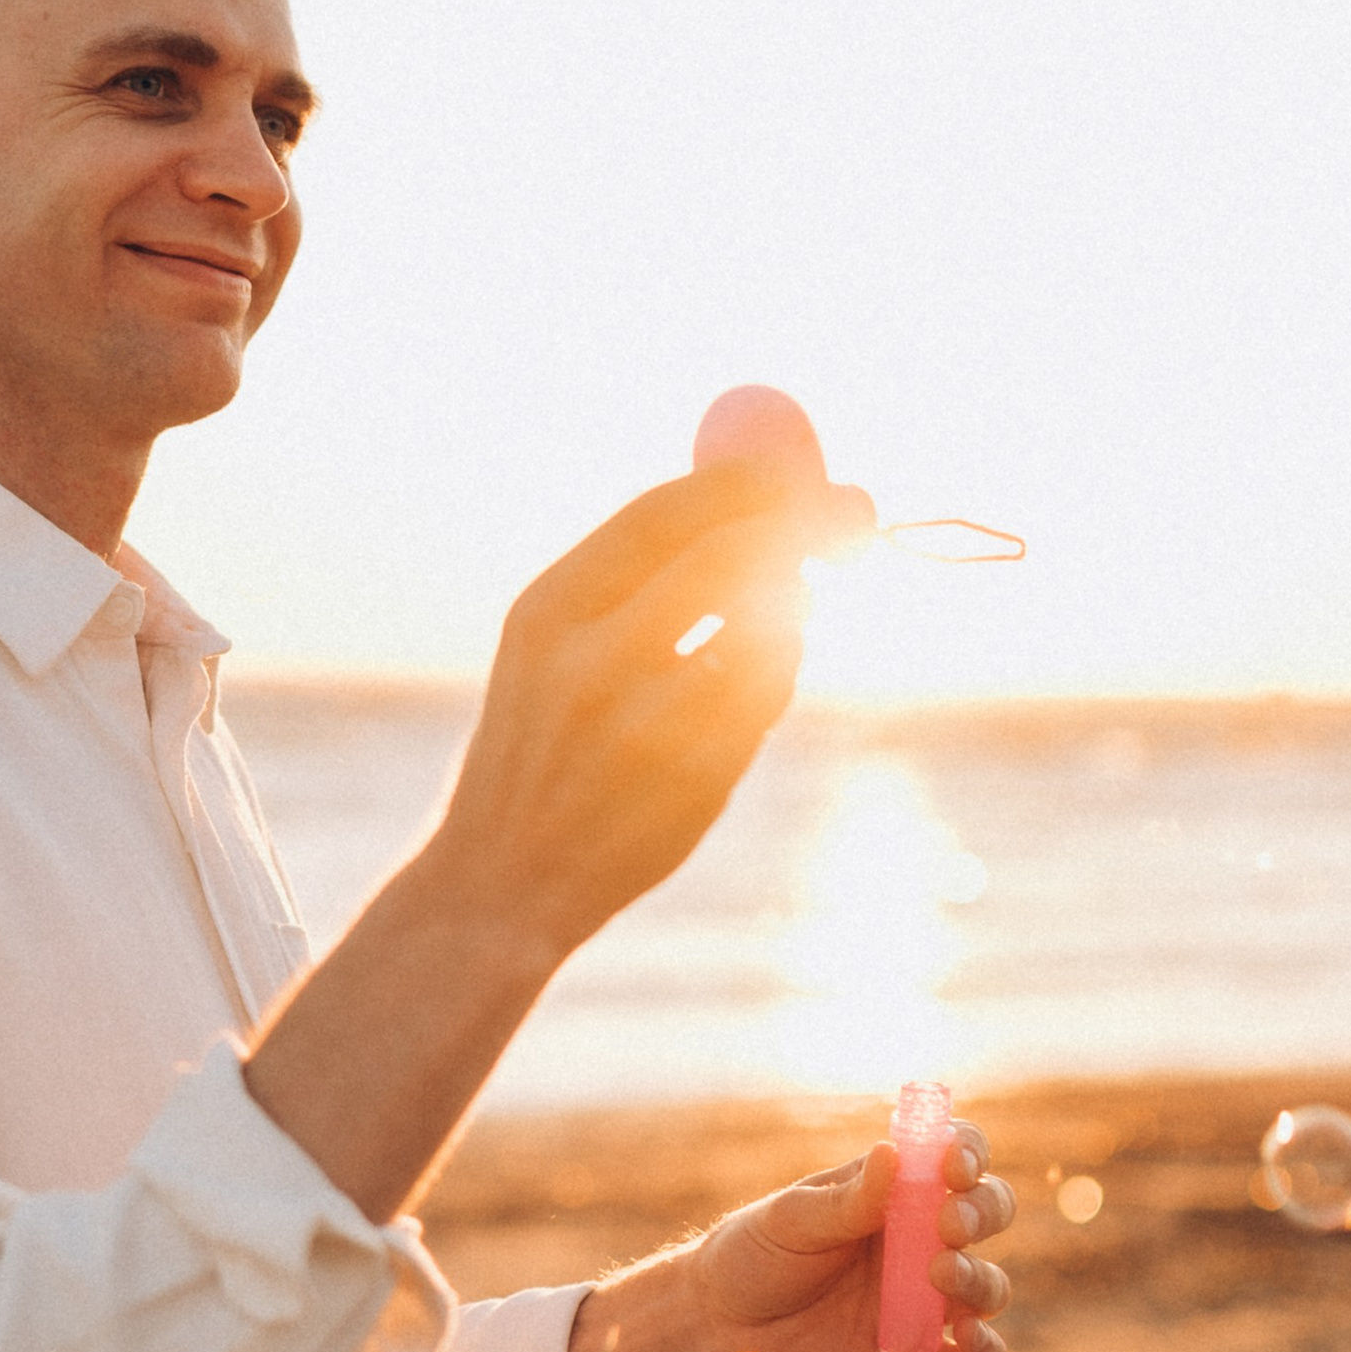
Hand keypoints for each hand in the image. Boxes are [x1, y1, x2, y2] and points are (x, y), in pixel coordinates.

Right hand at [423, 457, 876, 968]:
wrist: (499, 880)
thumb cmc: (540, 749)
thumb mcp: (548, 649)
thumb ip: (631, 577)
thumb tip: (751, 493)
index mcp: (548, 611)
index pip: (663, 514)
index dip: (745, 483)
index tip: (797, 471)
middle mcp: (592, 660)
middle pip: (731, 555)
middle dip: (805, 525)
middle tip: (851, 514)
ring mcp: (647, 724)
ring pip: (767, 625)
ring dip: (796, 605)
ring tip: (788, 610)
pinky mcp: (694, 778)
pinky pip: (767, 695)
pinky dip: (777, 673)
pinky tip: (757, 681)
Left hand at [564, 1124, 1015, 1351]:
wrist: (716, 1328)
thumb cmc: (752, 1256)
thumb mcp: (792, 1219)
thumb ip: (848, 1199)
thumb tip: (893, 1152)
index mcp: (894, 1193)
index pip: (956, 1158)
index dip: (968, 1154)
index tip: (952, 1164)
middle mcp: (921, 1243)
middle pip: (989, 1215)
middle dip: (982, 1212)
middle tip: (948, 1223)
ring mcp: (925, 1302)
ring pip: (988, 1288)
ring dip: (979, 1279)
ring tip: (941, 1274)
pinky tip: (968, 1341)